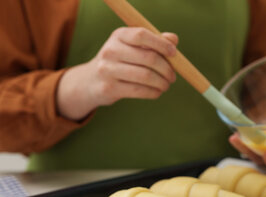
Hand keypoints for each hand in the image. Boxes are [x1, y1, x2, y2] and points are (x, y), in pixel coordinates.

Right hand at [57, 27, 177, 119]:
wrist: (91, 81)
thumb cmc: (120, 61)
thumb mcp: (132, 46)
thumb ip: (153, 41)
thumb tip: (173, 39)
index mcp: (118, 35)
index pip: (142, 35)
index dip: (161, 44)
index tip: (174, 53)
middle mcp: (111, 50)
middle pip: (149, 58)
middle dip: (167, 69)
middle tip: (173, 76)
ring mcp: (107, 70)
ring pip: (146, 76)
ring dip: (162, 83)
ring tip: (166, 85)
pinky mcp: (109, 88)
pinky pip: (139, 91)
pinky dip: (153, 92)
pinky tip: (157, 91)